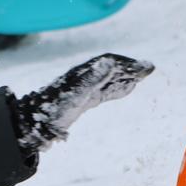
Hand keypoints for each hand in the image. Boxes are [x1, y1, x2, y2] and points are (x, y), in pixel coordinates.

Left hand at [12, 53, 155, 155]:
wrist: (36, 123)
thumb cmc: (54, 108)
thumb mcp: (75, 94)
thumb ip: (93, 78)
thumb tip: (109, 61)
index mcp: (83, 74)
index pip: (108, 63)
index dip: (126, 64)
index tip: (143, 67)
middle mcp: (84, 78)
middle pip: (111, 69)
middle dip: (130, 68)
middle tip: (150, 69)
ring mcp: (84, 89)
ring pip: (109, 80)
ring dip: (126, 77)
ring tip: (143, 76)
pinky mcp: (83, 100)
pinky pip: (104, 91)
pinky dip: (118, 89)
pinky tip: (127, 89)